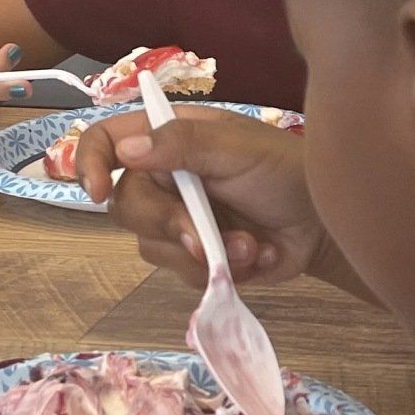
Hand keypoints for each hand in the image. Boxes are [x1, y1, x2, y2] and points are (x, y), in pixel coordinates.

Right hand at [76, 108, 329, 285]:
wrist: (325, 224)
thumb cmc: (286, 170)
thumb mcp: (239, 148)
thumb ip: (184, 144)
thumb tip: (127, 150)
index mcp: (169, 140)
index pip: (107, 140)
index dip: (90, 162)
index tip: (95, 190)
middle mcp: (166, 179)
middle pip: (125, 205)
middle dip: (167, 225)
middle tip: (204, 236)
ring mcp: (180, 221)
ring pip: (152, 247)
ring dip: (203, 252)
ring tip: (250, 245)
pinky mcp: (198, 258)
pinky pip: (184, 274)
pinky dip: (223, 270)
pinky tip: (257, 256)